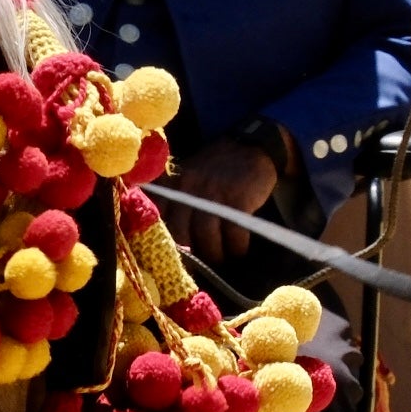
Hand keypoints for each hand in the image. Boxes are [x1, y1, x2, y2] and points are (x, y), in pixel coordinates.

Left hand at [159, 136, 284, 263]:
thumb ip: (175, 202)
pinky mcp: (238, 199)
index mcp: (174, 185)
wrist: (250, 146)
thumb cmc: (216, 170)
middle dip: (190, 254)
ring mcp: (213, 193)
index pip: (159, 217)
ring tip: (221, 259)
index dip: (164, 241)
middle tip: (200, 265)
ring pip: (207, 237)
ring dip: (215, 254)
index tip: (170, 257)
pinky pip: (234, 233)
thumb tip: (165, 237)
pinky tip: (239, 248)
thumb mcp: (188, 178)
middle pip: (181, 233)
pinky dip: (237, 246)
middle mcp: (189, 189)